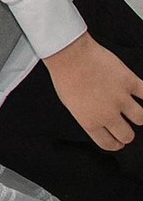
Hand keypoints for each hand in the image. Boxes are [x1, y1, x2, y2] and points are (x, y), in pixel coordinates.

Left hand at [43, 32, 142, 149]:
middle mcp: (107, 114)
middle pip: (127, 135)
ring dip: (138, 116)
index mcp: (90, 122)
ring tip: (133, 111)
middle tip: (126, 128)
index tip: (118, 142)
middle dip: (127, 134)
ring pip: (141, 118)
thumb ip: (89, 116)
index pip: (108, 143)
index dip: (115, 144)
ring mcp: (121, 98)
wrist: (69, 55)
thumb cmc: (65, 77)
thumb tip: (102, 123)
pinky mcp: (130, 82)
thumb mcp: (71, 104)